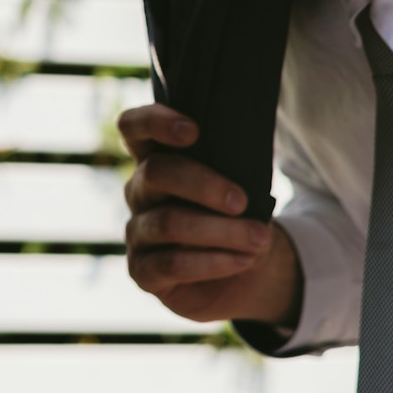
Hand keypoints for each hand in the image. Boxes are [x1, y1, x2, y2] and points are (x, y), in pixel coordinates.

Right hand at [118, 103, 302, 327]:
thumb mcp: (241, 185)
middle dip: (204, 184)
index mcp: (156, 159)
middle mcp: (139, 191)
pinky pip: (171, 263)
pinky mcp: (142, 271)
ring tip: (258, 238)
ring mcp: (137, 231)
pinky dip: (212, 262)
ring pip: (168, 222)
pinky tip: (242, 261)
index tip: (193, 131)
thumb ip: (231, 168)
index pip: (134, 127)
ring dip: (220, 230)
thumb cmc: (239, 217)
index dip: (155, 122)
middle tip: (242, 201)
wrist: (245, 271)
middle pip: (156, 172)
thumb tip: (242, 165)